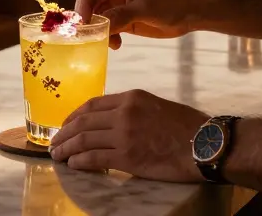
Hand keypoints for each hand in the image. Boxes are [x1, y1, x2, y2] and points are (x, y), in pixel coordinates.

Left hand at [50, 90, 208, 181]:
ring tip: (57, 155)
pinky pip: (94, 158)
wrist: (207, 143)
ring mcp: (124, 134)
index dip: (73, 116)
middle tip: (54, 142)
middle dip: (63, 133)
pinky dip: (79, 161)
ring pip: (83, 140)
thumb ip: (133, 110)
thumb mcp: (157, 105)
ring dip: (66, 148)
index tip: (65, 125)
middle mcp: (124, 113)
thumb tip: (113, 120)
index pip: (92, 104)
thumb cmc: (188, 126)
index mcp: (131, 97)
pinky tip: (73, 164)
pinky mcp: (128, 156)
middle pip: (82, 121)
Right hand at [76, 0, 201, 48]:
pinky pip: (108, 28)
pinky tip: (117, 44)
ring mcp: (119, 5)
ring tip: (109, 43)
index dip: (82, 7)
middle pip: (90, 5)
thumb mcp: (145, 9)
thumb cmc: (172, 3)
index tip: (82, 26)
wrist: (193, 12)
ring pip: (98, 19)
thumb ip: (120, 15)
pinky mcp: (125, 18)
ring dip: (99, 32)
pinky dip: (108, 37)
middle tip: (88, 39)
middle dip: (89, 22)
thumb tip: (97, 26)